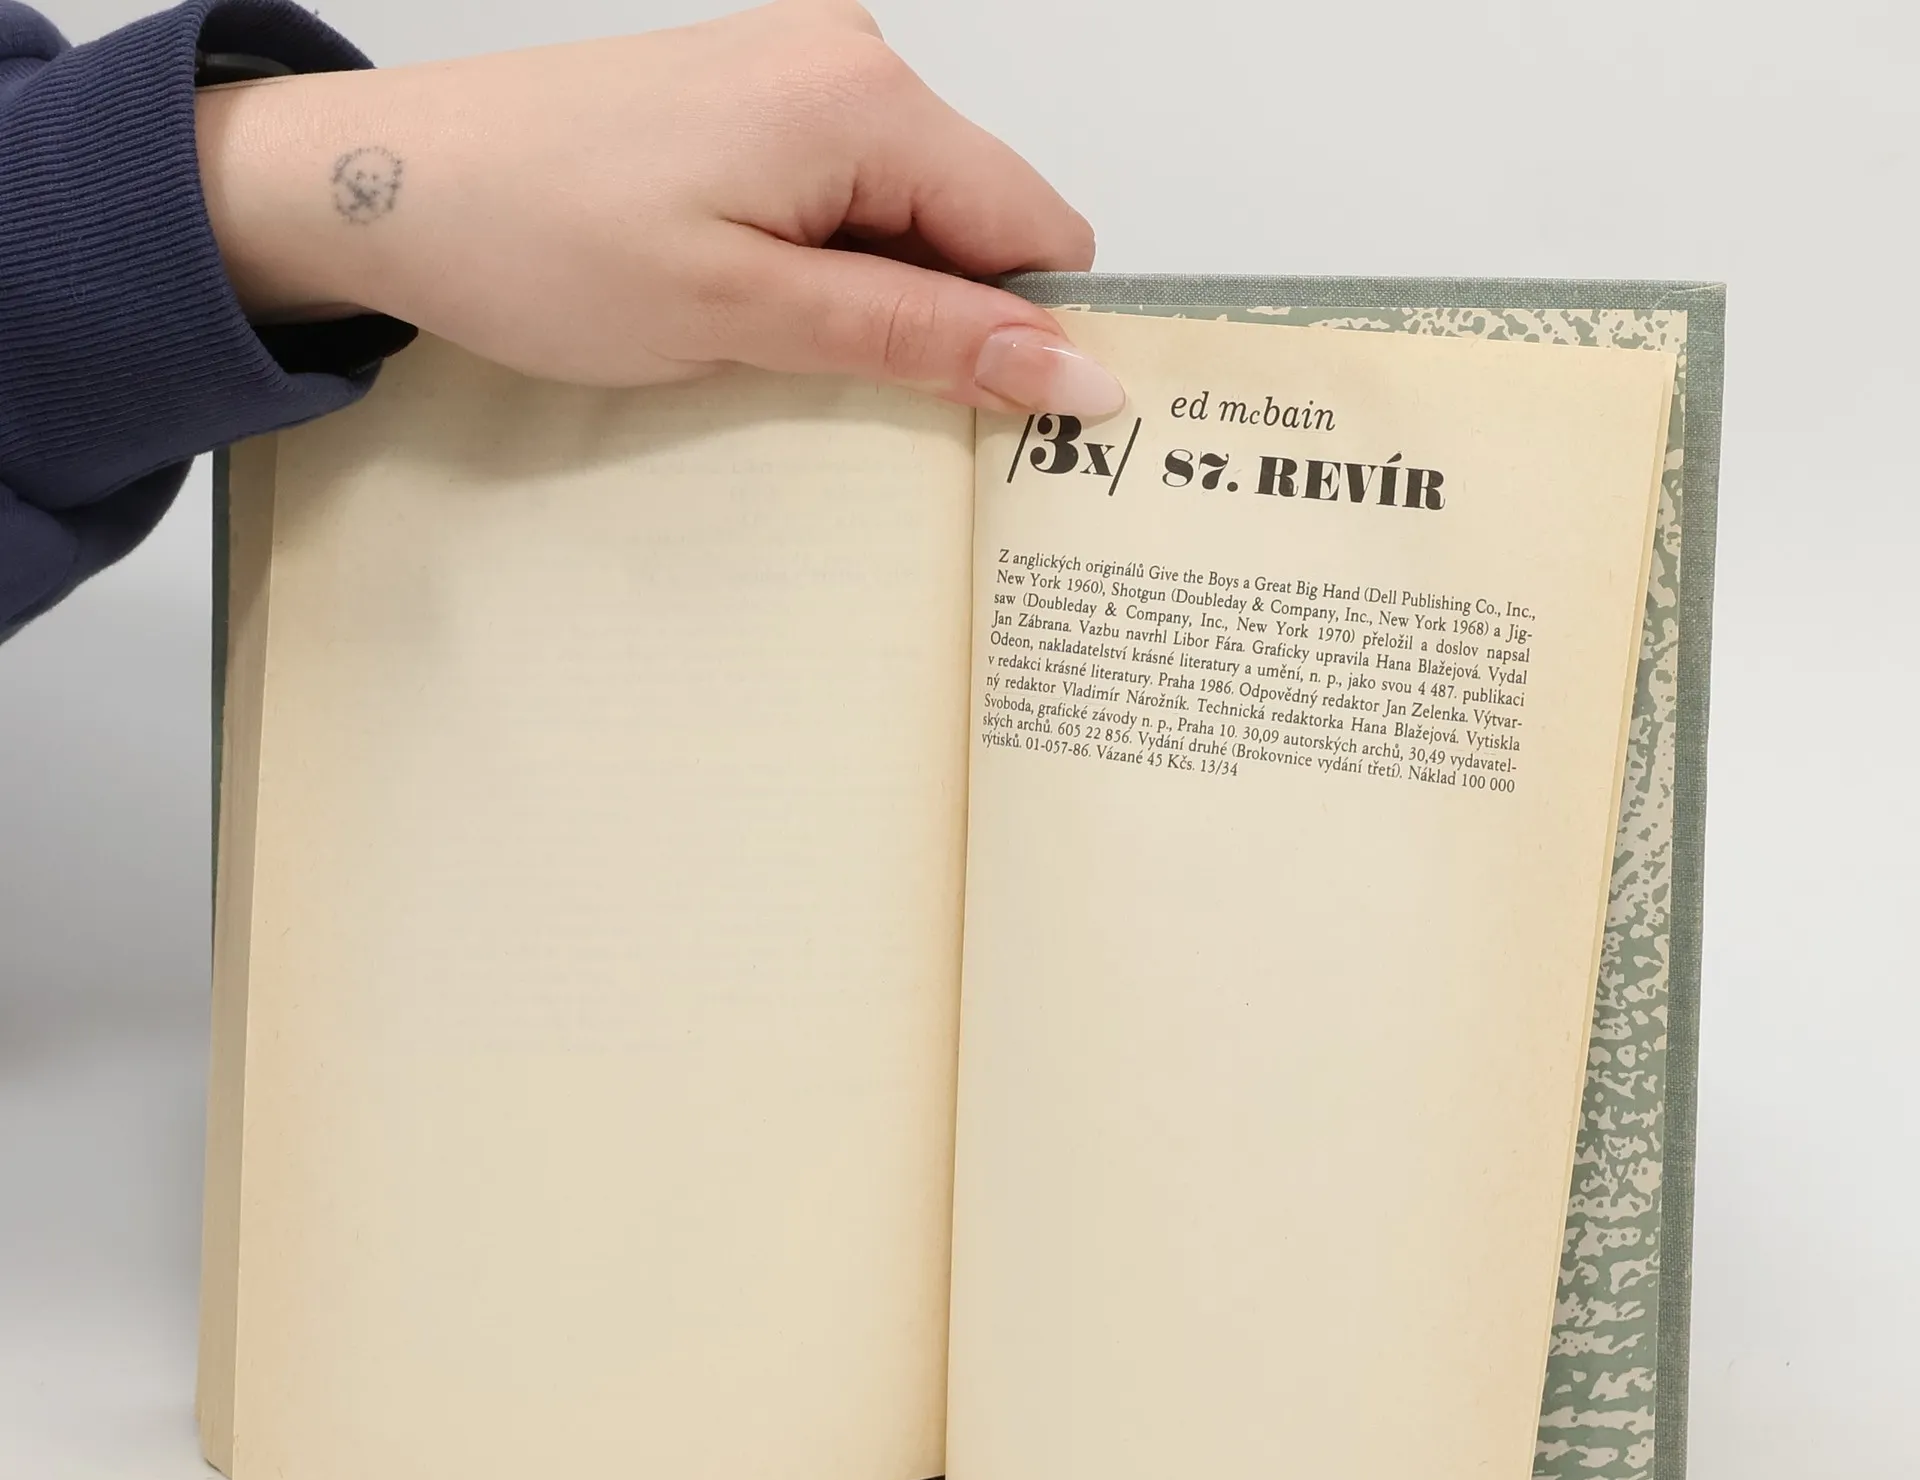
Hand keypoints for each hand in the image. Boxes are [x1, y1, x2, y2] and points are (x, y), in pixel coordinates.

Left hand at [193, 0, 1123, 417]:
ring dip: (884, 305)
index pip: (1039, 231)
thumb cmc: (539, 241)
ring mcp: (801, 72)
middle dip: (954, 324)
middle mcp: (852, 60)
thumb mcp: (750, 314)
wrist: (383, 184)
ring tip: (778, 349)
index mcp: (867, 97)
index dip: (1034, 337)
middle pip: (984, 223)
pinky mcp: (755, 103)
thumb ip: (924, 338)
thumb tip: (1075, 371)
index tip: (999, 431)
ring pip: (917, 219)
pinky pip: (851, 200)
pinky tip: (760, 311)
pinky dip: (833, 272)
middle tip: (856, 400)